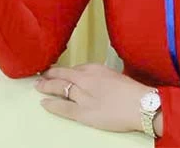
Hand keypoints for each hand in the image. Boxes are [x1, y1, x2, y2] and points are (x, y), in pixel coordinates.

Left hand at [32, 65, 156, 132]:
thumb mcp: (115, 75)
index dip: (64, 70)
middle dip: (50, 75)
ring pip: (59, 88)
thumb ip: (100, 76)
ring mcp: (83, 96)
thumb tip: (90, 78)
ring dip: (47, 87)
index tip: (57, 71)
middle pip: (62, 75)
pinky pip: (63, 107)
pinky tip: (43, 103)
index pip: (75, 68)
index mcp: (95, 68)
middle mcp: (86, 79)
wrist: (140, 105)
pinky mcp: (83, 112)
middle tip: (40, 75)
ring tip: (38, 86)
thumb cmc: (133, 92)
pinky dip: (52, 104)